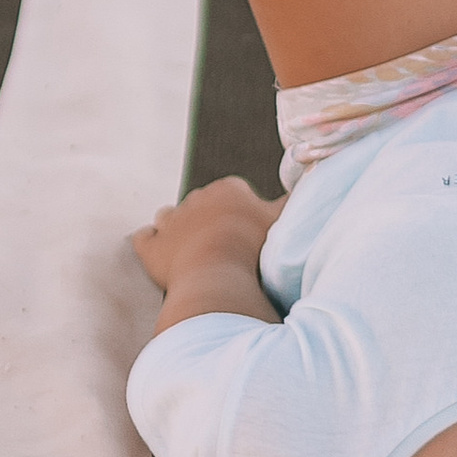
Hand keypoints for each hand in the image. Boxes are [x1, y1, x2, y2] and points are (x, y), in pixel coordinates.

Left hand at [132, 177, 282, 300]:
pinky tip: (163, 255)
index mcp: (227, 189)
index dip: (241, 211)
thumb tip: (311, 180)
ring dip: (179, 230)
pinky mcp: (151, 246)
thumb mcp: (282, 221)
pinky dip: (152, 244)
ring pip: (171, 218)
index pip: (234, 192)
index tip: (248, 231)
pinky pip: (146, 238)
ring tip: (194, 251)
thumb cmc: (253, 248)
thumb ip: (295, 200)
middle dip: (210, 220)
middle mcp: (195, 198)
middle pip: (202, 204)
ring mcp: (170, 222)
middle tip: (225, 246)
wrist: (216, 276)